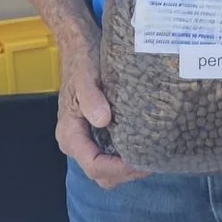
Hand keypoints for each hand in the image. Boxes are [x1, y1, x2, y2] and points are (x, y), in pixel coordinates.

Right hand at [55, 45, 146, 188]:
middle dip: (126, 174)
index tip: (142, 163)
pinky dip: (126, 158)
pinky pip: (110, 156)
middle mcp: (75, 142)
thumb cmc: (81, 61)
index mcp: (70, 134)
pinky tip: (144, 147)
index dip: (118, 169)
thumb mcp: (85, 76)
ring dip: (127, 169)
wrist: (79, 47)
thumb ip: (91, 98)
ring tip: (151, 157)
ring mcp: (85, 139)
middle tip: (152, 162)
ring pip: (106, 170)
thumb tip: (103, 120)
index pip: (94, 164)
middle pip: (100, 174)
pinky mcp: (95, 134)